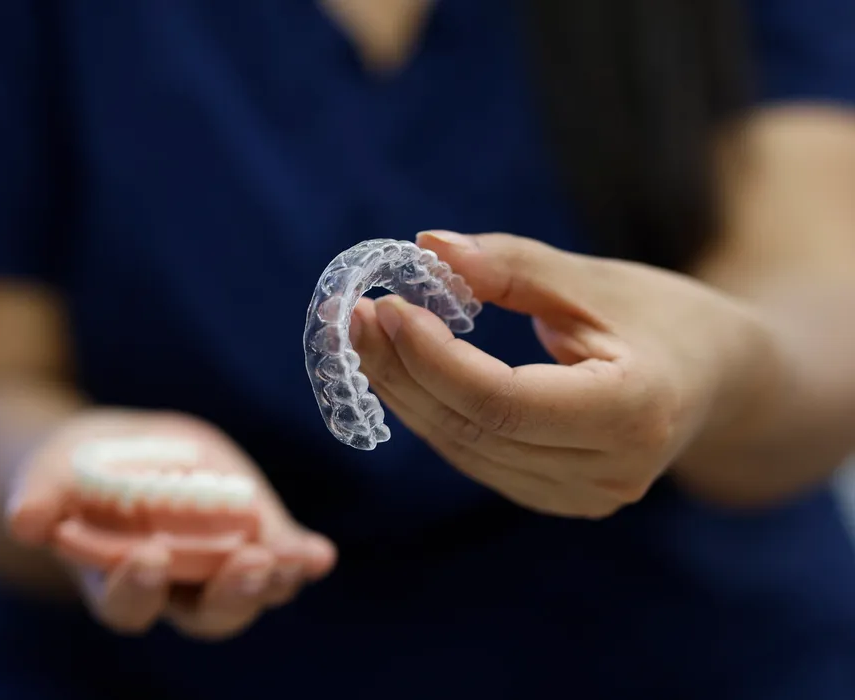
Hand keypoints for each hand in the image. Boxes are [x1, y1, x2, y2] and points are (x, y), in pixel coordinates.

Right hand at [4, 410, 336, 638]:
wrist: (117, 451)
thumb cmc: (74, 472)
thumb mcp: (48, 475)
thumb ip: (39, 499)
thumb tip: (23, 520)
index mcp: (117, 583)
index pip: (130, 605)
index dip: (139, 588)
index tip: (148, 555)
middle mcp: (174, 588)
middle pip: (207, 614)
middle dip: (230, 594)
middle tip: (250, 564)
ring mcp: (218, 565)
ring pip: (252, 591)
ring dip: (276, 580)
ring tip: (296, 559)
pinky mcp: (252, 535)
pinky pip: (283, 557)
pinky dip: (302, 559)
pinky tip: (320, 555)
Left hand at [351, 230, 774, 518]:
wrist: (720, 381)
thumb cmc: (664, 317)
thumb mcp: (595, 278)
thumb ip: (512, 266)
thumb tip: (428, 246)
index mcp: (633, 411)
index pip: (504, 400)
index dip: (433, 357)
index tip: (384, 306)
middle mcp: (610, 471)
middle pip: (474, 429)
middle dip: (402, 371)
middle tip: (352, 315)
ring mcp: (584, 496)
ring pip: (465, 449)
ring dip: (404, 392)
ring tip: (363, 336)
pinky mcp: (559, 499)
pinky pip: (477, 457)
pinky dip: (432, 411)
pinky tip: (400, 370)